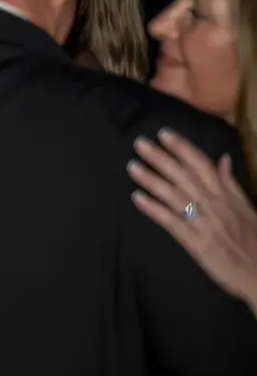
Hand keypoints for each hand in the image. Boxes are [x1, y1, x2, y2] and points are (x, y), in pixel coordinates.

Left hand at [130, 131, 256, 312]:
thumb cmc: (254, 239)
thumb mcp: (247, 207)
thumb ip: (230, 183)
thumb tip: (223, 159)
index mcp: (226, 194)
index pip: (202, 164)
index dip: (183, 148)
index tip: (164, 134)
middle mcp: (213, 204)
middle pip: (184, 176)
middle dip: (161, 158)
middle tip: (139, 143)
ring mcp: (203, 222)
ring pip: (174, 195)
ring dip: (151, 179)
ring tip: (132, 166)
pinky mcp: (195, 241)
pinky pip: (171, 222)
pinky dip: (154, 209)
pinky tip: (137, 198)